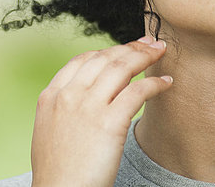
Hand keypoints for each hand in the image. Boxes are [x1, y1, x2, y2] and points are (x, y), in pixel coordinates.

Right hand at [30, 35, 171, 186]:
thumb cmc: (57, 172)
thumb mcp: (49, 130)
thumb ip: (64, 107)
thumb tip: (86, 95)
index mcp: (51, 95)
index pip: (81, 60)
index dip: (106, 51)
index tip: (123, 50)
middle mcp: (68, 95)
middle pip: (104, 58)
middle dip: (130, 47)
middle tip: (149, 43)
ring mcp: (87, 106)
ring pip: (121, 67)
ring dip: (145, 56)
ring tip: (160, 53)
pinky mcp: (109, 122)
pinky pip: (137, 91)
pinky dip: (154, 84)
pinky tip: (165, 84)